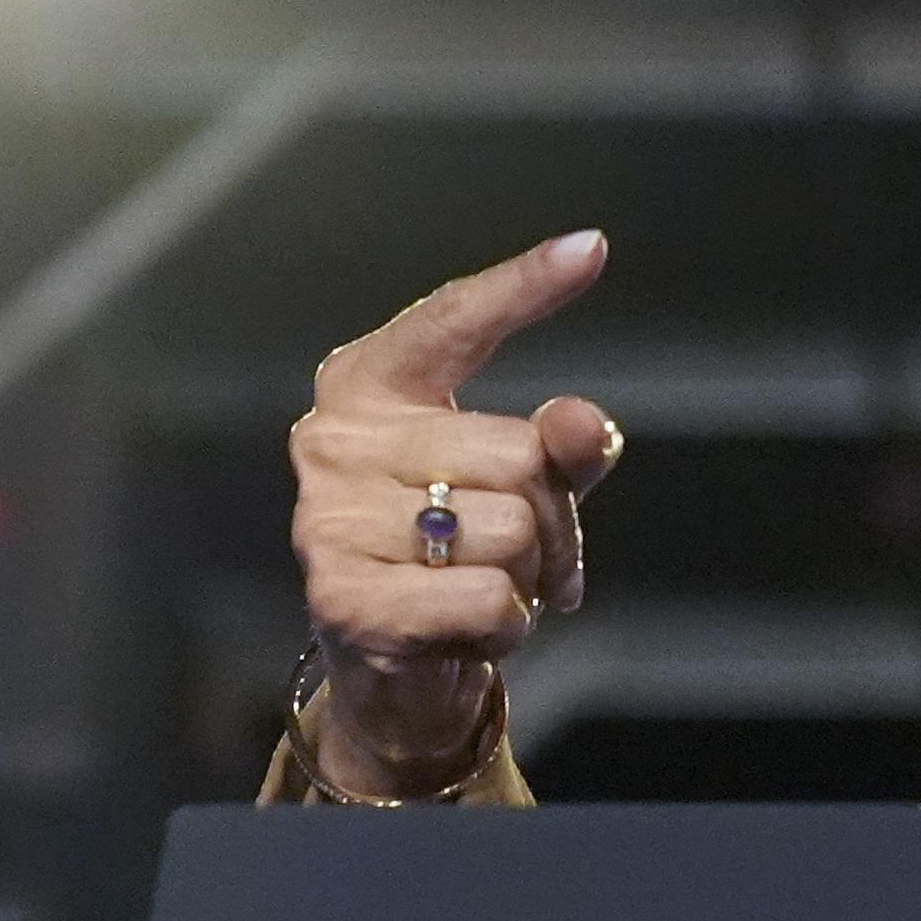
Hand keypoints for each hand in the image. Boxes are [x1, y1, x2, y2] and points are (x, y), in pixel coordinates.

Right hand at [287, 231, 622, 795]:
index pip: (450, 322)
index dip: (522, 286)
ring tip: (486, 588)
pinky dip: (506, 625)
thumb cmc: (458, 557)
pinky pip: (489, 598)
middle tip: (528, 554)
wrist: (396, 673)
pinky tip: (466, 630)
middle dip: (554, 517)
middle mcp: (332, 441)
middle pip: (519, 454)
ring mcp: (329, 520)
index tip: (591, 247)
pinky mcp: (345, 600)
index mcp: (368, 389)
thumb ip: (562, 446)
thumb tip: (580, 422)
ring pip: (512, 530)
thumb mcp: (523, 489)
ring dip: (530, 575)